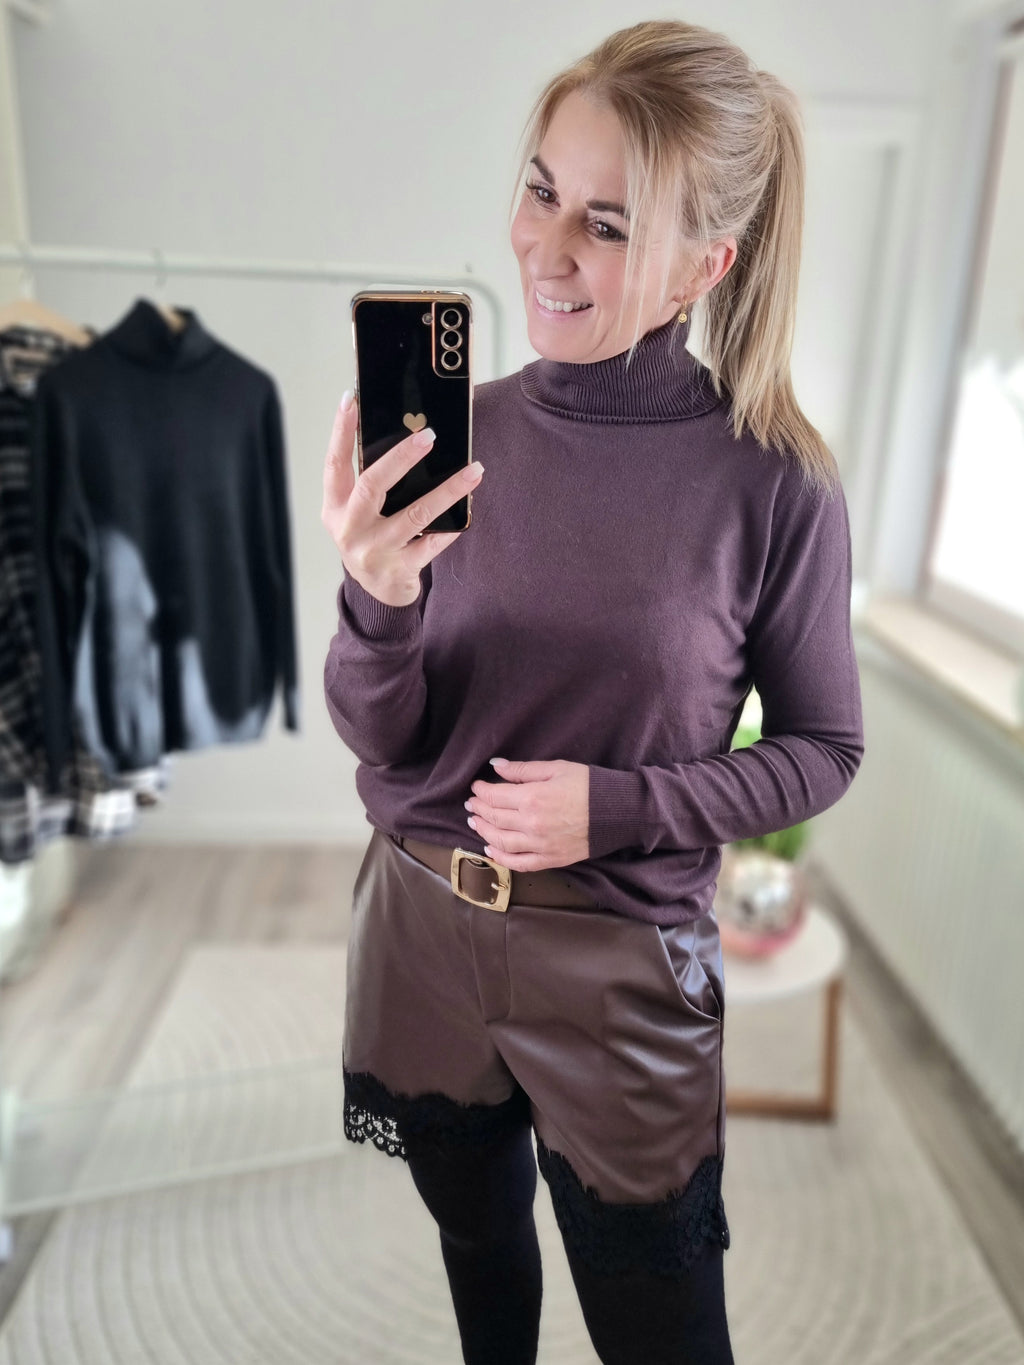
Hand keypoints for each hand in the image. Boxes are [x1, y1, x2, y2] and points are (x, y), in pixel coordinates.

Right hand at [321, 391, 482, 606]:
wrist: (377, 593)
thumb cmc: (371, 538)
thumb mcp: (358, 512)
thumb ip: (370, 483)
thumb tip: (407, 435)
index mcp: (335, 507)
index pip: (335, 463)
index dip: (340, 431)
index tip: (351, 398)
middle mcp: (350, 529)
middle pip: (372, 485)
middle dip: (401, 458)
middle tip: (429, 435)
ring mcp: (375, 552)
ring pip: (414, 515)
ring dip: (447, 490)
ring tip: (474, 471)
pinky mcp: (400, 570)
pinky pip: (432, 543)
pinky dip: (451, 526)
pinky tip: (469, 508)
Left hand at [464, 758, 588, 870]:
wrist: (618, 812)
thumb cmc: (589, 786)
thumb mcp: (557, 768)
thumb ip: (524, 769)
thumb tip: (497, 766)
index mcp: (532, 798)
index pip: (495, 796)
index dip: (481, 791)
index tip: (477, 786)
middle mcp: (531, 824)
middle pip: (494, 818)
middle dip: (479, 809)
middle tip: (472, 803)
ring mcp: (539, 845)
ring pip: (500, 842)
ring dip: (483, 831)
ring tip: (476, 822)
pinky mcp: (549, 859)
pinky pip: (519, 863)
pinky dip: (501, 858)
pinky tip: (491, 849)